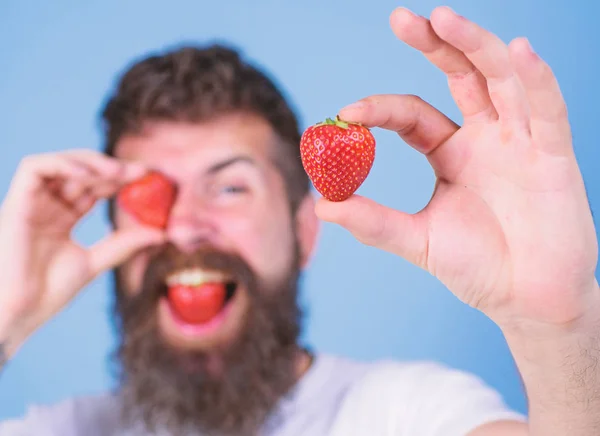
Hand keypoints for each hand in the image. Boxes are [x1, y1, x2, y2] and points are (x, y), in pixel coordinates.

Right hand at [0, 150, 164, 354]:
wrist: (17, 314)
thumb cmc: (47, 294)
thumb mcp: (95, 262)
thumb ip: (124, 244)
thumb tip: (162, 233)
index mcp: (62, 218)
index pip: (94, 188)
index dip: (119, 179)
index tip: (147, 178)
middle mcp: (46, 206)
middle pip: (81, 172)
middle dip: (112, 168)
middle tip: (141, 171)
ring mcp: (31, 202)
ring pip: (60, 163)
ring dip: (91, 162)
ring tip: (118, 172)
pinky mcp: (16, 202)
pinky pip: (34, 168)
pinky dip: (62, 163)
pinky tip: (89, 174)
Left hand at [316, 6, 598, 327]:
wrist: (526, 301)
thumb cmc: (476, 268)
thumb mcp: (417, 240)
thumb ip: (373, 221)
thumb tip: (319, 204)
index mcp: (450, 153)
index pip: (413, 114)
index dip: (381, 108)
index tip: (347, 113)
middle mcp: (485, 137)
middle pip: (460, 76)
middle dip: (434, 45)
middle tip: (400, 18)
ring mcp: (520, 142)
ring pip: (500, 80)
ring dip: (475, 46)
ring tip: (443, 17)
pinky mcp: (554, 156)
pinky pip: (548, 109)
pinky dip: (536, 79)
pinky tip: (519, 50)